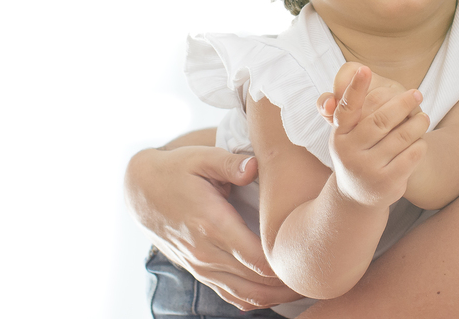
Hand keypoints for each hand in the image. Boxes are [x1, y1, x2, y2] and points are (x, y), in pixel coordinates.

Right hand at [124, 144, 301, 308]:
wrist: (139, 191)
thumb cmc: (176, 170)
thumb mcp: (200, 157)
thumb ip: (229, 163)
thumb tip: (254, 167)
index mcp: (211, 223)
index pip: (255, 258)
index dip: (284, 266)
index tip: (310, 258)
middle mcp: (205, 251)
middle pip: (254, 283)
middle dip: (287, 284)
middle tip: (319, 277)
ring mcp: (200, 265)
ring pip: (243, 295)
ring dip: (274, 298)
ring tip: (303, 289)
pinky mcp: (198, 270)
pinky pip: (228, 295)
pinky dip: (254, 300)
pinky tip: (275, 294)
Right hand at [325, 65, 430, 207]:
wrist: (357, 196)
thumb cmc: (356, 152)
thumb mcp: (346, 133)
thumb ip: (350, 107)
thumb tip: (355, 72)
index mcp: (339, 134)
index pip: (347, 108)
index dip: (356, 88)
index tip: (365, 68)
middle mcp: (350, 152)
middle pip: (381, 120)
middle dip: (402, 103)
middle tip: (417, 93)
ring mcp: (368, 169)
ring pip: (401, 137)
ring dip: (418, 123)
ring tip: (425, 117)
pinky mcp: (387, 182)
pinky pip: (412, 154)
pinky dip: (420, 143)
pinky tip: (420, 140)